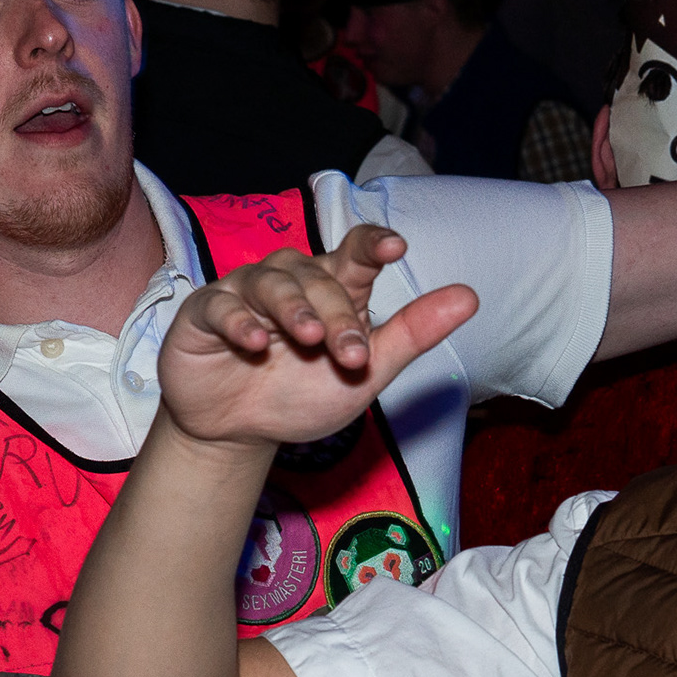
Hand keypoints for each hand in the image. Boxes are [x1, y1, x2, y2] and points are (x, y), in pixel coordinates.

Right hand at [160, 225, 477, 448]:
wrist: (240, 433)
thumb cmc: (304, 393)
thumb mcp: (367, 371)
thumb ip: (412, 334)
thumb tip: (470, 297)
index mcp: (334, 290)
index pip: (356, 252)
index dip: (373, 244)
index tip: (394, 247)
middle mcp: (292, 282)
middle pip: (319, 276)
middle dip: (339, 315)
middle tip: (352, 355)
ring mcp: (245, 293)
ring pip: (272, 281)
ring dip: (295, 309)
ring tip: (310, 339)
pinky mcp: (206, 313)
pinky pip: (222, 304)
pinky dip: (239, 321)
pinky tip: (254, 344)